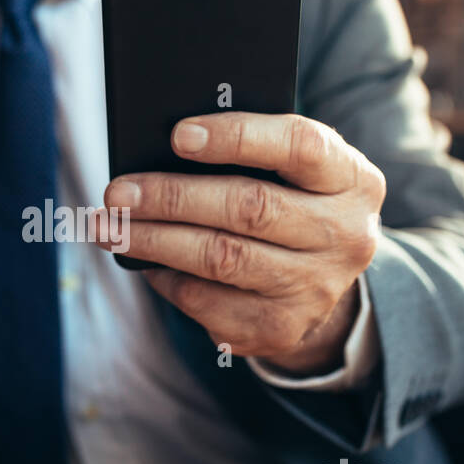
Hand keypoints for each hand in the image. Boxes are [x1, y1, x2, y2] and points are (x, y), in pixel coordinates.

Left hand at [98, 111, 384, 374]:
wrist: (321, 279)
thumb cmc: (291, 201)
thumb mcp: (292, 170)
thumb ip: (251, 152)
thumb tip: (165, 149)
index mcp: (353, 180)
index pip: (299, 145)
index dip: (236, 137)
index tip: (177, 135)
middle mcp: (346, 235)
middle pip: (249, 207)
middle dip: (172, 197)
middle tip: (118, 193)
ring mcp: (316, 288)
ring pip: (221, 258)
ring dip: (154, 240)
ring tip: (110, 227)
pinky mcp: (282, 328)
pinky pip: (208, 302)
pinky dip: (168, 278)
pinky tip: (145, 261)